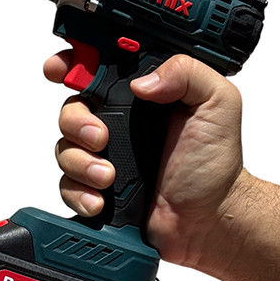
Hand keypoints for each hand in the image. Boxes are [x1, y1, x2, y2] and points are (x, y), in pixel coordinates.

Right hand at [43, 52, 247, 272]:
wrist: (208, 218)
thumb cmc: (214, 163)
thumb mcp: (218, 103)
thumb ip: (188, 73)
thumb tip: (143, 81)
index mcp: (143, 94)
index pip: (100, 66)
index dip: (74, 62)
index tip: (61, 69)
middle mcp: (120, 120)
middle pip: (72, 106)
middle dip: (75, 120)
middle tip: (100, 137)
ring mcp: (106, 154)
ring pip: (65, 146)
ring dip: (80, 161)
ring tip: (109, 176)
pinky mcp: (97, 185)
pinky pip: (67, 184)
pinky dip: (79, 192)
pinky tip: (101, 199)